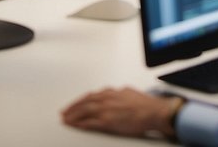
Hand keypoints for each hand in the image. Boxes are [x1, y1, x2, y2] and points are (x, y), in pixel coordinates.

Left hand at [62, 87, 178, 138]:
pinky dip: (81, 123)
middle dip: (73, 107)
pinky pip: (90, 122)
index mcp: (112, 92)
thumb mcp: (129, 93)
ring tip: (66, 119)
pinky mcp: (108, 121)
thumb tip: (118, 92)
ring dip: (73, 115)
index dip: (81, 100)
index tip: (75, 104)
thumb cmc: (145, 104)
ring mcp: (106, 110)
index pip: (91, 95)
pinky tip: (75, 125)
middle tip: (64, 112)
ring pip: (85, 111)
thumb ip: (120, 94)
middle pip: (85, 102)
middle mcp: (107, 99)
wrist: (153, 111)